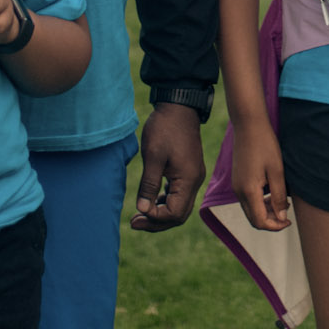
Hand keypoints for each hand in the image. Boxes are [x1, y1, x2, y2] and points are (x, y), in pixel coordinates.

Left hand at [132, 100, 205, 231]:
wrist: (179, 106)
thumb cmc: (164, 129)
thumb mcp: (153, 157)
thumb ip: (148, 185)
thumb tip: (142, 209)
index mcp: (188, 180)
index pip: (174, 213)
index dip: (155, 218)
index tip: (136, 213)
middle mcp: (194, 181)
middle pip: (179, 215)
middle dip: (157, 222)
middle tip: (134, 222)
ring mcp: (193, 176)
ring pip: (179, 207)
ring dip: (160, 213)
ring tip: (139, 214)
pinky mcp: (189, 171)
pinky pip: (179, 195)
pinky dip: (165, 202)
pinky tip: (151, 200)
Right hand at [230, 120, 290, 230]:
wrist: (249, 125)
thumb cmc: (265, 145)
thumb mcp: (277, 171)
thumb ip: (279, 197)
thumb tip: (281, 218)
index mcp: (248, 191)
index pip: (260, 221)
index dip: (275, 226)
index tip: (288, 221)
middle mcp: (238, 191)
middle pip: (253, 219)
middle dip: (270, 221)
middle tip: (287, 213)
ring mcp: (236, 185)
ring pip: (250, 209)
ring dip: (266, 211)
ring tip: (282, 201)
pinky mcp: (237, 180)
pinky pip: (248, 199)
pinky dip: (260, 201)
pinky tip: (272, 191)